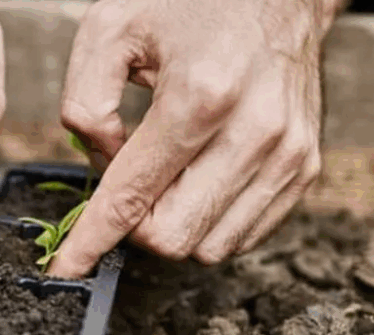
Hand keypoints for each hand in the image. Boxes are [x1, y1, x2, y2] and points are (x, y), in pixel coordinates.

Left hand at [48, 0, 341, 276]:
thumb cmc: (190, 3)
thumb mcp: (110, 30)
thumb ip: (85, 104)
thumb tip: (101, 165)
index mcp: (199, 96)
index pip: (133, 197)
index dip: (91, 241)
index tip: (67, 268)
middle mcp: (253, 132)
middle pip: (172, 236)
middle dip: (135, 226)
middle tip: (127, 185)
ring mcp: (287, 154)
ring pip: (209, 247)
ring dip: (174, 225)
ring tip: (167, 175)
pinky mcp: (306, 167)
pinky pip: (244, 235)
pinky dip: (210, 221)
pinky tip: (199, 180)